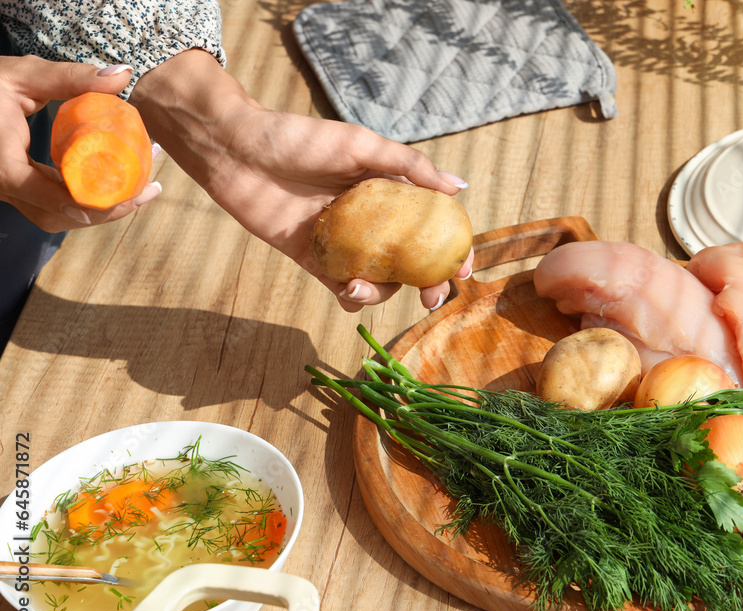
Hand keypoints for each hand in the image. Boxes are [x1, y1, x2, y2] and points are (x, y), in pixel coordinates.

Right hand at [0, 56, 160, 231]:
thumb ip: (70, 77)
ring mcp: (7, 192)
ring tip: (142, 190)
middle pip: (58, 214)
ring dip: (100, 209)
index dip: (87, 202)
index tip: (127, 199)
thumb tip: (123, 74)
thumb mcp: (23, 75)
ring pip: (56, 217)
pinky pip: (52, 207)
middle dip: (108, 209)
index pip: (45, 194)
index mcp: (0, 164)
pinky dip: (85, 201)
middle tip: (150, 190)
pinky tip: (115, 186)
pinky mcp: (15, 191)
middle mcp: (1, 186)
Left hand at [130, 49, 472, 311]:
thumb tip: (459, 187)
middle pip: (410, 261)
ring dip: (381, 293)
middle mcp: (370, 221)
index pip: (430, 226)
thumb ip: (409, 166)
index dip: (451, 249)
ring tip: (364, 287)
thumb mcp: (360, 145)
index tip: (462, 269)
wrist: (237, 151)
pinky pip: (341, 287)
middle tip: (432, 297)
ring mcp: (343, 243)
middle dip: (427, 284)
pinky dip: (351, 297)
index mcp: (387, 193)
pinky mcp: (312, 259)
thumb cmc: (299, 139)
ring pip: (378, 280)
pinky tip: (349, 290)